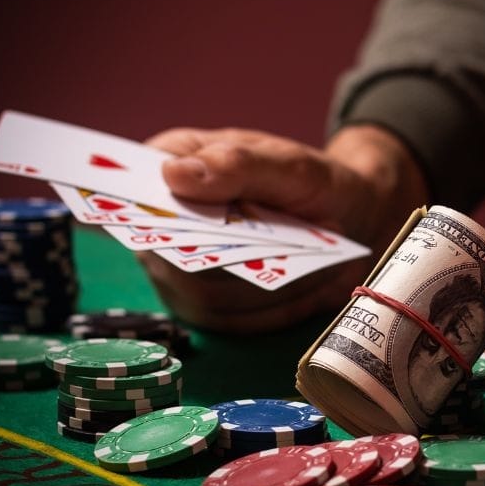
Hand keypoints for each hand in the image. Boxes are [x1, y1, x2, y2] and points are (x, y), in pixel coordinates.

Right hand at [138, 124, 427, 331]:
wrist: (353, 219)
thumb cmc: (314, 182)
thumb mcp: (290, 165)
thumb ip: (238, 165)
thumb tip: (174, 175)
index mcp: (172, 163)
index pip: (131, 190)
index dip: (141, 213)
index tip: (179, 228)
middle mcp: (163, 220)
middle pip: (163, 256)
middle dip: (222, 261)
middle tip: (274, 251)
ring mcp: (180, 268)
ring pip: (199, 296)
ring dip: (258, 290)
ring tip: (303, 265)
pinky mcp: (207, 305)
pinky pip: (230, 322)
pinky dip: (272, 311)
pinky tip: (303, 289)